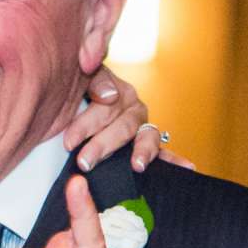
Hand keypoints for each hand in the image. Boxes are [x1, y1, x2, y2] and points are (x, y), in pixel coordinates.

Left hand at [61, 66, 194, 173]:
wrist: (59, 122)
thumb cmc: (65, 104)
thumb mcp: (75, 84)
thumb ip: (94, 80)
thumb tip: (110, 95)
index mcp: (114, 88)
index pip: (107, 104)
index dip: (86, 124)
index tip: (70, 142)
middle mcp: (131, 106)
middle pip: (124, 125)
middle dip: (103, 144)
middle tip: (85, 162)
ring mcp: (141, 127)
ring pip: (146, 138)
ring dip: (141, 152)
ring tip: (137, 165)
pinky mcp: (146, 147)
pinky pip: (164, 153)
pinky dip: (175, 160)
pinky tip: (188, 167)